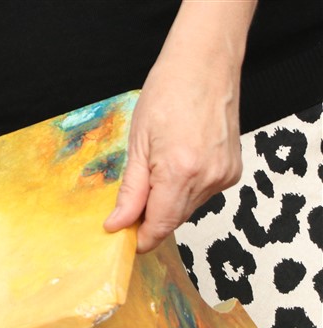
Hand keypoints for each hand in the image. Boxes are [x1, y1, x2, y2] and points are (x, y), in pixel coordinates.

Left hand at [104, 2, 252, 252]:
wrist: (205, 64)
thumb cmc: (166, 94)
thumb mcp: (137, 143)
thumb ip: (131, 190)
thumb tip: (118, 224)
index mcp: (180, 171)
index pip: (159, 225)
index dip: (140, 238)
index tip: (122, 239)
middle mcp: (208, 178)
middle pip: (173, 220)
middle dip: (149, 220)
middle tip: (128, 207)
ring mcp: (224, 175)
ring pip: (187, 208)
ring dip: (167, 204)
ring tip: (154, 173)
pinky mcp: (233, 170)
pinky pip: (202, 194)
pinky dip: (184, 190)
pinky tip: (177, 166)